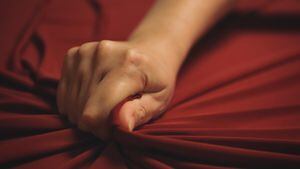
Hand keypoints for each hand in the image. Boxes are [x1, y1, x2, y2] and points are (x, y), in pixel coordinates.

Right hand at [57, 40, 175, 138]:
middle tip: (111, 118)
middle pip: (81, 108)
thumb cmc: (157, 78)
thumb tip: (121, 125)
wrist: (149, 48)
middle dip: (94, 123)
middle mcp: (104, 54)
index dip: (100, 130)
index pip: (97, 110)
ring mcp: (86, 52)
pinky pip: (63, 92)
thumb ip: (140, 112)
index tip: (112, 130)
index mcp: (129, 66)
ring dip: (83, 113)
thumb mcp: (159, 99)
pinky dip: (74, 102)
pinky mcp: (74, 54)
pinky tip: (92, 98)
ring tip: (104, 107)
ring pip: (70, 102)